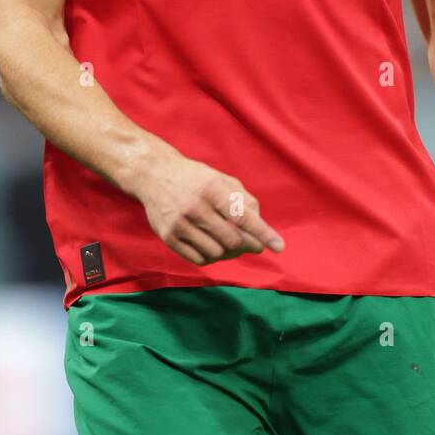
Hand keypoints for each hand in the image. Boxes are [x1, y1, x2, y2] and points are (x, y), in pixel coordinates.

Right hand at [133, 146, 284, 266]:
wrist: (154, 175)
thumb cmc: (195, 179)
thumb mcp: (221, 179)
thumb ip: (243, 199)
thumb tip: (260, 225)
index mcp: (212, 189)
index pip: (243, 217)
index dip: (263, 233)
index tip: (279, 247)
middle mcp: (195, 206)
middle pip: (232, 240)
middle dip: (246, 244)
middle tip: (250, 243)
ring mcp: (179, 223)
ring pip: (216, 252)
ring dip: (228, 252)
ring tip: (228, 242)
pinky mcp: (168, 237)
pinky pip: (199, 259)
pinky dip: (211, 257)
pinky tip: (211, 245)